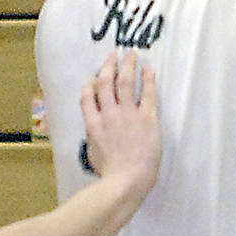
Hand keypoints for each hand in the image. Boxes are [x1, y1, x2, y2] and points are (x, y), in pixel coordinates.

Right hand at [81, 52, 159, 198]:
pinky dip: (148, 79)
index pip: (87, 97)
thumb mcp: (94, 156)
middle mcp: (108, 115)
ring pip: (124, 81)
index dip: (90, 84)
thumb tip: (97, 138)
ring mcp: (127, 115)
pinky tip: (149, 68)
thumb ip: (95, 141)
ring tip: (131, 54)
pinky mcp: (146, 119)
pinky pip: (147, 93)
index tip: (94, 78)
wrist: (125, 181)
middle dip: (108, 66)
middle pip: (104, 83)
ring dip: (127, 65)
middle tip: (113, 55)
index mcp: (93, 125)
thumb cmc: (110, 176)